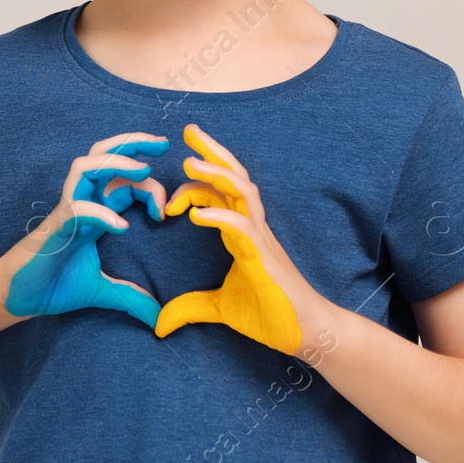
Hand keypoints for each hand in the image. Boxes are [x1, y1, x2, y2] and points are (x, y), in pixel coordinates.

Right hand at [0, 133, 170, 329]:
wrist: (15, 300)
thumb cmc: (51, 286)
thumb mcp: (100, 291)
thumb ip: (129, 296)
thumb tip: (158, 317)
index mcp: (94, 212)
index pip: (123, 181)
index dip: (149, 184)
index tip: (169, 206)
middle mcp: (81, 204)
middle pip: (103, 156)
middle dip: (134, 144)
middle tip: (163, 144)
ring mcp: (66, 212)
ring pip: (85, 166)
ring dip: (117, 162)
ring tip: (144, 171)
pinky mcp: (53, 229)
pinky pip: (75, 209)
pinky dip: (100, 212)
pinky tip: (122, 227)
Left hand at [154, 124, 321, 354]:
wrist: (304, 332)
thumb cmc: (269, 313)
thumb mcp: (220, 309)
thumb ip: (191, 307)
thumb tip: (160, 323)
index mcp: (241, 231)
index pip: (218, 192)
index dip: (194, 184)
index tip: (168, 195)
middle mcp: (252, 227)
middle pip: (235, 176)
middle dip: (212, 151)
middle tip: (189, 130)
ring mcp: (261, 239)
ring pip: (243, 191)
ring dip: (217, 173)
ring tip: (190, 161)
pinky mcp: (265, 257)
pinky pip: (243, 228)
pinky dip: (220, 217)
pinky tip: (196, 216)